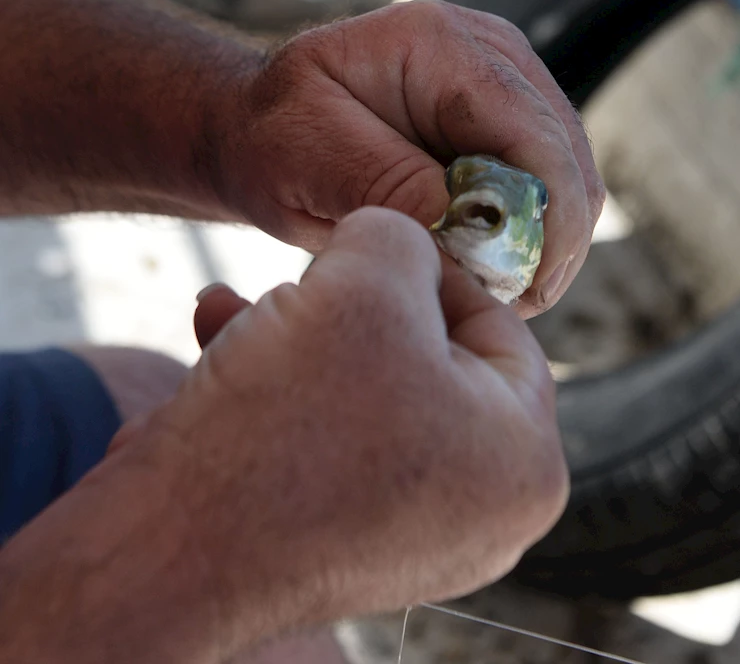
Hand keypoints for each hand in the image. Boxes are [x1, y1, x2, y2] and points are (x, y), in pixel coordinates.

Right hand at [136, 207, 567, 657]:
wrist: (170, 550)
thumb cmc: (294, 412)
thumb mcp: (367, 281)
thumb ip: (401, 236)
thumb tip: (396, 243)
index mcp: (523, 461)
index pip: (498, 327)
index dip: (432, 266)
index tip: (376, 238)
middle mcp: (476, 511)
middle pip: (423, 359)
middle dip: (351, 304)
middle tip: (307, 277)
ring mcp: (404, 533)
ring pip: (361, 390)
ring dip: (299, 335)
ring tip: (246, 309)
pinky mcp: (333, 540)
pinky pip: (322, 438)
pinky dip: (276, 385)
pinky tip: (220, 333)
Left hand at [214, 0, 604, 315]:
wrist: (259, 128)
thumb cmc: (272, 138)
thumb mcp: (308, 157)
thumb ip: (387, 184)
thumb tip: (470, 229)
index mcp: (439, 46)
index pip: (531, 131)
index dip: (550, 215)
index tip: (532, 288)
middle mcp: (487, 53)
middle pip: (564, 156)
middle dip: (551, 238)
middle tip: (514, 305)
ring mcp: (500, 85)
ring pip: (565, 175)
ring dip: (542, 241)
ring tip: (498, 292)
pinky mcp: (498, 123)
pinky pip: (540, 185)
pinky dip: (525, 232)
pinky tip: (490, 268)